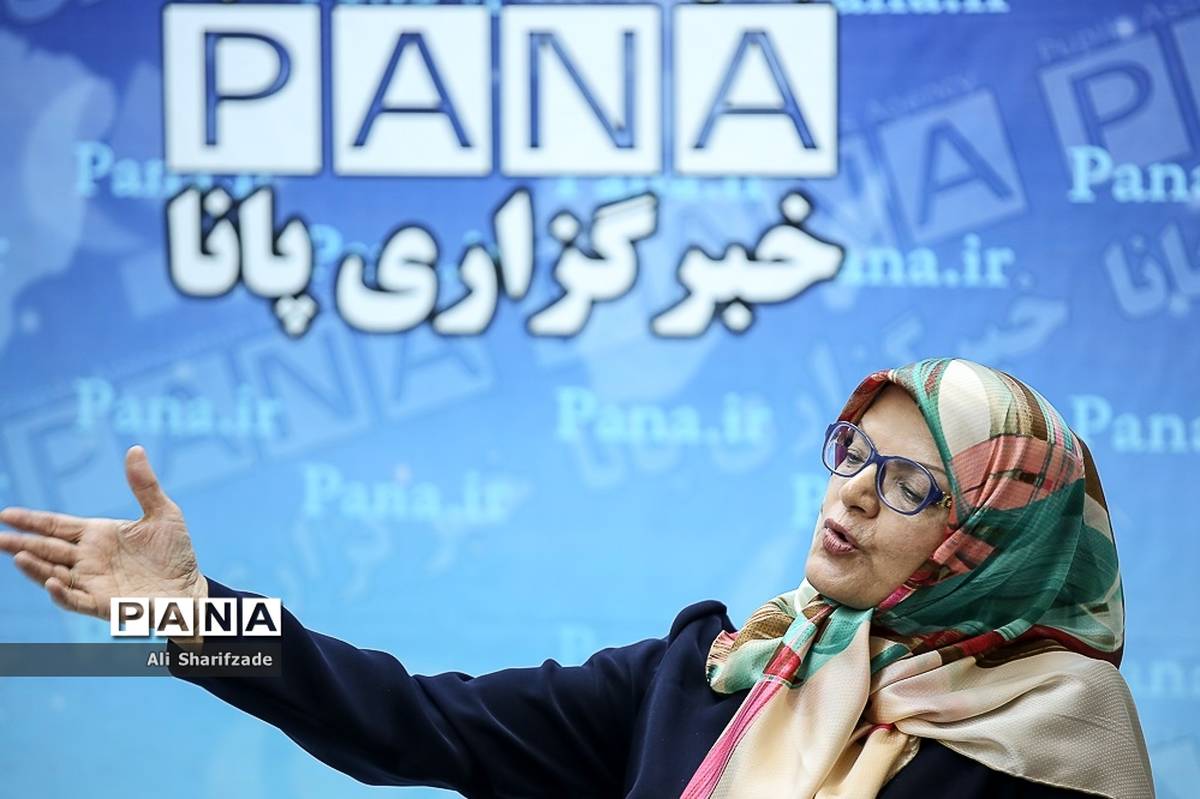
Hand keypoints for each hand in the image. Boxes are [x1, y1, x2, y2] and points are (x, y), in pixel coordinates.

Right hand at [0, 445, 206, 620]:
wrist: (191, 589)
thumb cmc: (176, 553)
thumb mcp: (163, 513)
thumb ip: (144, 485)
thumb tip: (134, 449)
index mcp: (97, 535)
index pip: (56, 525)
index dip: (31, 520)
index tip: (5, 514)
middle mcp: (89, 558)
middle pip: (47, 549)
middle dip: (21, 543)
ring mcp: (93, 582)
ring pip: (54, 574)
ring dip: (35, 567)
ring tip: (18, 555)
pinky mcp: (103, 604)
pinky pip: (76, 600)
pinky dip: (62, 593)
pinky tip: (52, 583)